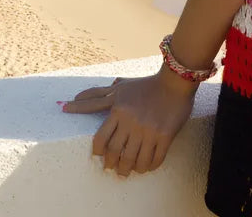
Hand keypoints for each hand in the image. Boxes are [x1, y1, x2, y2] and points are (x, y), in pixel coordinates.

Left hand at [62, 70, 196, 175]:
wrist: (175, 81)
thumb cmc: (145, 85)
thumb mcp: (121, 87)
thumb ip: (99, 94)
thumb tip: (76, 97)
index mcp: (118, 109)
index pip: (100, 138)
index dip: (97, 152)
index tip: (98, 156)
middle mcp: (131, 121)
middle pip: (115, 153)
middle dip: (111, 164)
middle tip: (113, 168)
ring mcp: (148, 130)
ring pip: (133, 161)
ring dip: (129, 170)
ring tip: (128, 171)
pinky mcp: (165, 136)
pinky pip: (154, 160)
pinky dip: (148, 166)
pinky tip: (147, 166)